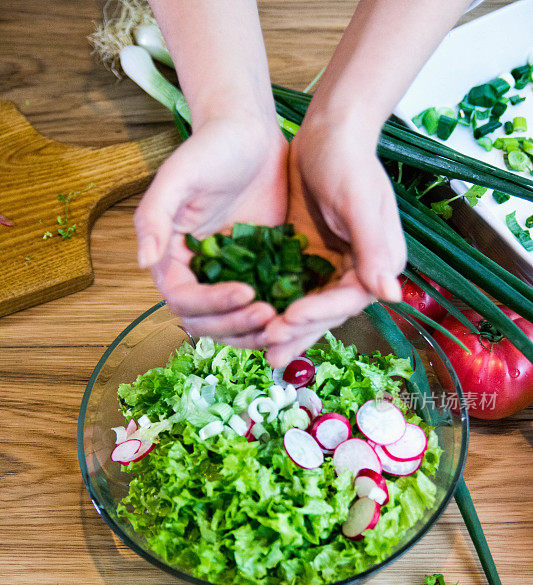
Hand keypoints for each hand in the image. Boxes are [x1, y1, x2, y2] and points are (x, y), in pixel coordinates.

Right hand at [134, 116, 288, 347]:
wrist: (250, 134)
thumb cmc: (210, 148)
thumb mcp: (178, 177)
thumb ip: (153, 218)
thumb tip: (142, 262)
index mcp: (172, 260)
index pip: (184, 301)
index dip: (212, 305)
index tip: (245, 292)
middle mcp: (198, 277)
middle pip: (210, 323)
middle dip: (238, 324)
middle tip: (270, 314)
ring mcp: (229, 279)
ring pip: (237, 324)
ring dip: (258, 330)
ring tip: (286, 318)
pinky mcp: (259, 275)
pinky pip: (266, 307)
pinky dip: (280, 317)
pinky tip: (301, 310)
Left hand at [263, 120, 405, 366]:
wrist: (329, 132)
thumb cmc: (348, 161)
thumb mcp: (360, 203)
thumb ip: (374, 249)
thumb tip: (391, 295)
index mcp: (380, 262)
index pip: (348, 299)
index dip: (319, 313)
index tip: (288, 319)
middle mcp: (360, 270)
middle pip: (328, 311)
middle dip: (299, 331)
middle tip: (270, 350)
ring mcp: (334, 267)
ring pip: (309, 307)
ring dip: (287, 329)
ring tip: (262, 349)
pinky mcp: (311, 259)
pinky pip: (294, 290)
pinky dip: (277, 306)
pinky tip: (255, 321)